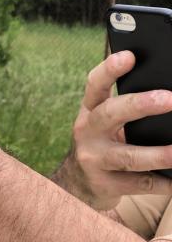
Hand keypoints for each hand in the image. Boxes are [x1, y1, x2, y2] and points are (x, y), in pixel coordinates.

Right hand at [52, 50, 171, 208]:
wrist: (78, 184)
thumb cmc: (103, 143)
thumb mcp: (105, 123)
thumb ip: (124, 109)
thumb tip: (165, 95)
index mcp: (89, 110)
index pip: (95, 84)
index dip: (110, 69)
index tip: (129, 56)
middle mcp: (87, 131)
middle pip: (110, 114)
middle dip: (140, 105)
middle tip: (169, 99)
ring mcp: (94, 160)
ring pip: (128, 156)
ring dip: (157, 154)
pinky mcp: (105, 185)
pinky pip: (139, 183)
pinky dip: (161, 183)